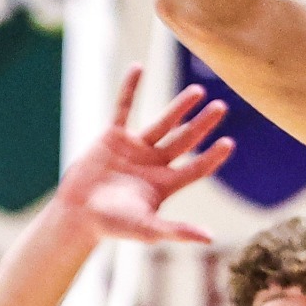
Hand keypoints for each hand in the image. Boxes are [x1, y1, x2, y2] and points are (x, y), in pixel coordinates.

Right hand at [49, 65, 232, 243]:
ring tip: (198, 91)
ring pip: (162, 122)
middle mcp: (155, 163)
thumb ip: (177, 230)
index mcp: (165, 184)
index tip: (229, 142)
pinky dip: (130, 88)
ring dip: (179, 107)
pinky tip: (138, 67)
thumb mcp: (147, 229)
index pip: (196, 168)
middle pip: (184, 140)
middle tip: (222, 107)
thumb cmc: (112, 225)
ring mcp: (135, 148)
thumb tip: (209, 239)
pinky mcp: (113, 137)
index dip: (212, 157)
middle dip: (202, 125)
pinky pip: (124, 107)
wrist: (77, 215)